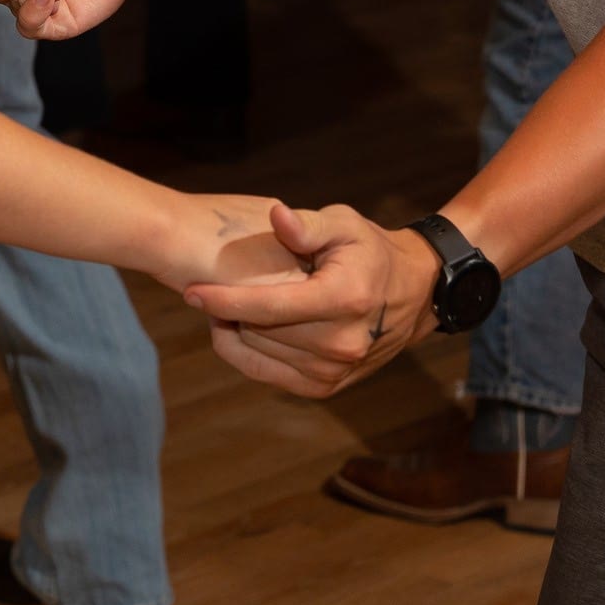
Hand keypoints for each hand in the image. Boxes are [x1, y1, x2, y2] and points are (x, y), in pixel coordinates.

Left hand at [185, 203, 439, 399]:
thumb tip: (276, 216)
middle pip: (258, 330)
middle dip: (228, 309)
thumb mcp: (345, 224)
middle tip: (213, 287)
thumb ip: (308, 224)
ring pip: (258, 353)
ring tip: (232, 303)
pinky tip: (243, 327)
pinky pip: (268, 374)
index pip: (269, 306)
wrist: (413, 295)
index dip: (225, 300)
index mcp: (343, 299)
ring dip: (236, 329)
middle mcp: (341, 343)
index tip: (191, 291)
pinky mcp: (327, 388)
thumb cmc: (370, 252)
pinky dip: (247, 352)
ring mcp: (335, 371)